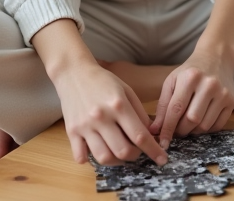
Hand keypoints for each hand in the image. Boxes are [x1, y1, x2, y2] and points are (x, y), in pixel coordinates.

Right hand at [51, 61, 167, 166]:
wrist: (73, 72)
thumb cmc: (103, 81)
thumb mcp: (127, 90)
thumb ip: (139, 112)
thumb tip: (150, 134)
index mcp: (119, 105)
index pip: (140, 135)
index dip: (153, 150)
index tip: (162, 159)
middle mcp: (101, 117)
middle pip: (123, 151)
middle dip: (134, 156)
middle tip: (136, 150)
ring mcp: (85, 125)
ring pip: (103, 157)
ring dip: (116, 161)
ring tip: (118, 154)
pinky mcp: (71, 131)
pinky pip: (81, 157)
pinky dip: (90, 160)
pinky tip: (96, 150)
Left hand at [149, 51, 233, 147]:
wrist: (216, 57)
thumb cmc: (190, 71)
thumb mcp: (172, 81)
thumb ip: (163, 105)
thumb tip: (154, 130)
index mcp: (190, 78)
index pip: (176, 109)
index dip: (167, 128)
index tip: (162, 142)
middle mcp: (208, 84)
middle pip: (192, 120)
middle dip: (181, 131)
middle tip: (176, 131)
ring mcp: (223, 93)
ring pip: (205, 125)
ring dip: (193, 131)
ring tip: (187, 125)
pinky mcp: (232, 101)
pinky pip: (218, 125)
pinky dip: (206, 129)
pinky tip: (201, 122)